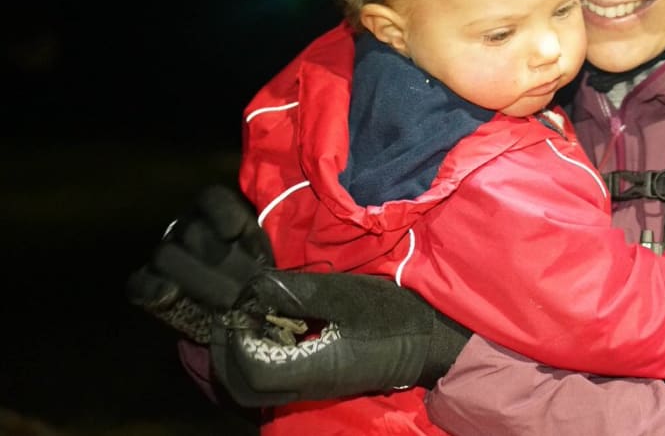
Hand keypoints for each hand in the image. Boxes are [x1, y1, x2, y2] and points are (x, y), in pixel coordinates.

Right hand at [127, 185, 273, 341]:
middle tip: (247, 289)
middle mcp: (188, 226)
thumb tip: (286, 253)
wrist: (238, 303)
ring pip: (168, 255)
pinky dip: (151, 289)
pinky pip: (139, 283)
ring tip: (229, 302)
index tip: (234, 232)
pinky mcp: (148, 283)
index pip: (212, 198)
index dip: (222, 212)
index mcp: (216, 211)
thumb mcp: (268, 254)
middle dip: (221, 262)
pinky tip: (168, 295)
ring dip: (200, 280)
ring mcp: (165, 253)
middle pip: (193, 232)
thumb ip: (270, 248)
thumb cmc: (258, 270)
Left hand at [211, 270, 470, 406]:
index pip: (251, 366)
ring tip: (245, 316)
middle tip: (229, 312)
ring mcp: (310, 388)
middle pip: (244, 386)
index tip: (236, 304)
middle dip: (227, 351)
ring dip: (240, 353)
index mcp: (312, 369)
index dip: (235, 337)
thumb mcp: (344, 295)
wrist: (427, 341)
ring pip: (254, 385)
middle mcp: (305, 386)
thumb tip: (251, 285)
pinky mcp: (316, 381)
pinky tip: (267, 325)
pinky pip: (271, 377)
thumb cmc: (390, 316)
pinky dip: (258, 354)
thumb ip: (295, 292)